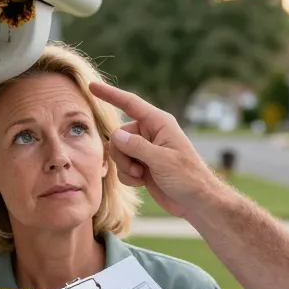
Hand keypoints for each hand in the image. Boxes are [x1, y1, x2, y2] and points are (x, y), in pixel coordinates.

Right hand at [89, 81, 219, 217]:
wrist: (196, 202)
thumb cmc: (187, 177)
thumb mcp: (162, 160)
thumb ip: (137, 146)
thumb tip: (115, 135)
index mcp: (159, 123)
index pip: (130, 104)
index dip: (110, 94)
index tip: (91, 86)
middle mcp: (150, 133)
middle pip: (119, 134)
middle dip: (121, 153)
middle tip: (137, 168)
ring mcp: (145, 150)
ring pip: (118, 151)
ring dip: (124, 167)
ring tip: (141, 176)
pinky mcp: (142, 165)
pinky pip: (122, 166)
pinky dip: (127, 176)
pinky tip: (142, 182)